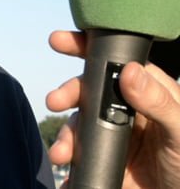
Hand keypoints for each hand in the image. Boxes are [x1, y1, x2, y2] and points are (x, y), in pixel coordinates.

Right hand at [46, 31, 179, 188]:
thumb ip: (157, 102)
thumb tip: (128, 71)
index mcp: (148, 91)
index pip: (115, 62)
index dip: (86, 48)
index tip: (60, 41)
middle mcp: (126, 107)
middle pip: (88, 91)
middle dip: (67, 94)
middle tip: (54, 102)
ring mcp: (112, 132)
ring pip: (78, 124)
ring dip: (65, 136)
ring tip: (62, 154)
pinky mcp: (103, 157)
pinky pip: (77, 153)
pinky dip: (67, 159)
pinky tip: (66, 171)